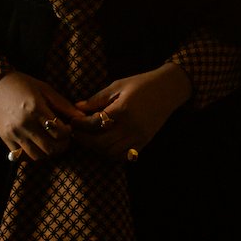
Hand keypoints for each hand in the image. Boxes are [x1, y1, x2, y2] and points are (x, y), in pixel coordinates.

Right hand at [0, 71, 83, 160]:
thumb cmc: (23, 84)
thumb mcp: (45, 89)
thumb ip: (64, 105)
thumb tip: (82, 117)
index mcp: (36, 108)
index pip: (59, 132)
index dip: (68, 133)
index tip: (68, 128)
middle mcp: (24, 124)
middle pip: (50, 148)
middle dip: (62, 146)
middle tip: (63, 139)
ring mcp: (14, 134)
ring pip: (37, 156)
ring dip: (48, 153)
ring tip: (51, 142)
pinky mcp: (6, 139)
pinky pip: (23, 157)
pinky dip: (33, 155)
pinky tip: (38, 145)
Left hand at [73, 62, 192, 159]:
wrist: (168, 89)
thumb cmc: (142, 84)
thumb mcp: (118, 86)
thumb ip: (97, 98)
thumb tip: (77, 107)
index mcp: (123, 110)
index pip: (95, 123)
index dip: (80, 124)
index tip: (72, 121)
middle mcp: (131, 127)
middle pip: (101, 143)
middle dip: (85, 140)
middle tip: (75, 133)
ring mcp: (139, 137)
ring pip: (111, 153)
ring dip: (96, 149)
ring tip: (88, 139)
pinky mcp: (144, 143)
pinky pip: (124, 156)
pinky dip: (110, 154)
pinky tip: (103, 145)